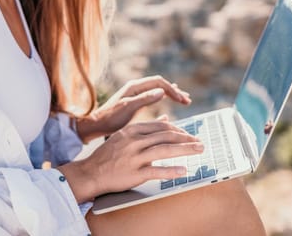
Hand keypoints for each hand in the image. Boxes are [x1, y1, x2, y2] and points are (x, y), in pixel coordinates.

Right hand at [58, 117, 203, 202]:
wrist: (91, 172)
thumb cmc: (109, 155)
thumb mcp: (125, 135)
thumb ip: (146, 128)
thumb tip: (166, 119)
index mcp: (132, 130)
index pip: (161, 127)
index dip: (179, 131)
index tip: (189, 135)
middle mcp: (134, 141)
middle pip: (166, 137)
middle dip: (186, 139)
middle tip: (200, 143)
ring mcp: (134, 157)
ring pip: (165, 150)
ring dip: (185, 150)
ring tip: (199, 150)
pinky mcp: (134, 173)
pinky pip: (156, 171)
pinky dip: (171, 170)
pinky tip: (184, 170)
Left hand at [77, 76, 191, 142]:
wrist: (96, 124)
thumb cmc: (110, 118)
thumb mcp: (128, 109)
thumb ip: (144, 99)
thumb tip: (162, 91)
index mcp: (135, 87)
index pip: (159, 82)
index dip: (173, 90)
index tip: (183, 100)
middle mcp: (135, 87)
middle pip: (160, 84)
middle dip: (174, 91)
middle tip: (187, 101)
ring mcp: (135, 94)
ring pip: (157, 89)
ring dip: (170, 94)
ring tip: (183, 100)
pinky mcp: (134, 101)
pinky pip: (152, 95)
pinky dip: (163, 96)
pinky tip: (168, 99)